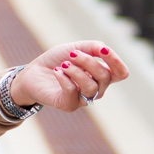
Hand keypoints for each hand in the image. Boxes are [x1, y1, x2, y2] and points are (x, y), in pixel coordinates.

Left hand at [10, 41, 128, 112]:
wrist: (33, 73)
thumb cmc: (57, 60)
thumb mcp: (75, 48)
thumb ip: (92, 47)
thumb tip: (105, 49)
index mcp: (101, 75)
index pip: (121, 73)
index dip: (116, 61)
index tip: (102, 50)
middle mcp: (96, 89)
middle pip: (105, 77)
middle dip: (88, 61)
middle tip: (72, 54)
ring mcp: (83, 99)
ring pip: (91, 87)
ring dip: (76, 71)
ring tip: (63, 64)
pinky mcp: (68, 105)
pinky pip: (72, 93)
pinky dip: (64, 79)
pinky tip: (57, 72)